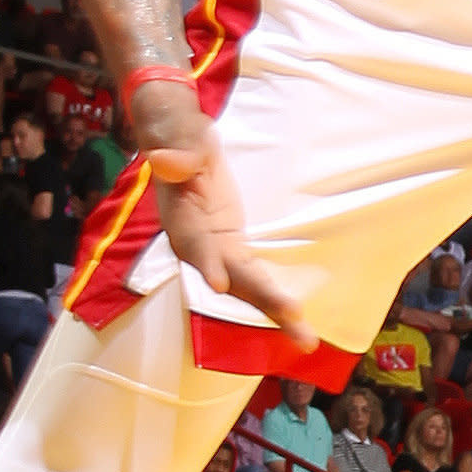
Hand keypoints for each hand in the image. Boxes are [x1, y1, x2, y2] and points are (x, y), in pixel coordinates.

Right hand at [129, 83, 306, 337]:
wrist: (178, 142)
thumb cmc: (180, 132)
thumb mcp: (180, 132)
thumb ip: (178, 147)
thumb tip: (165, 160)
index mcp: (181, 215)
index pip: (193, 240)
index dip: (206, 260)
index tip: (219, 283)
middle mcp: (197, 242)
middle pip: (228, 274)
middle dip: (260, 296)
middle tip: (293, 317)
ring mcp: (217, 251)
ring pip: (245, 286)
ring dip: (274, 311)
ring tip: (305, 339)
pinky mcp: (233, 252)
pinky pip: (255, 281)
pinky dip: (275, 303)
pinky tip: (300, 325)